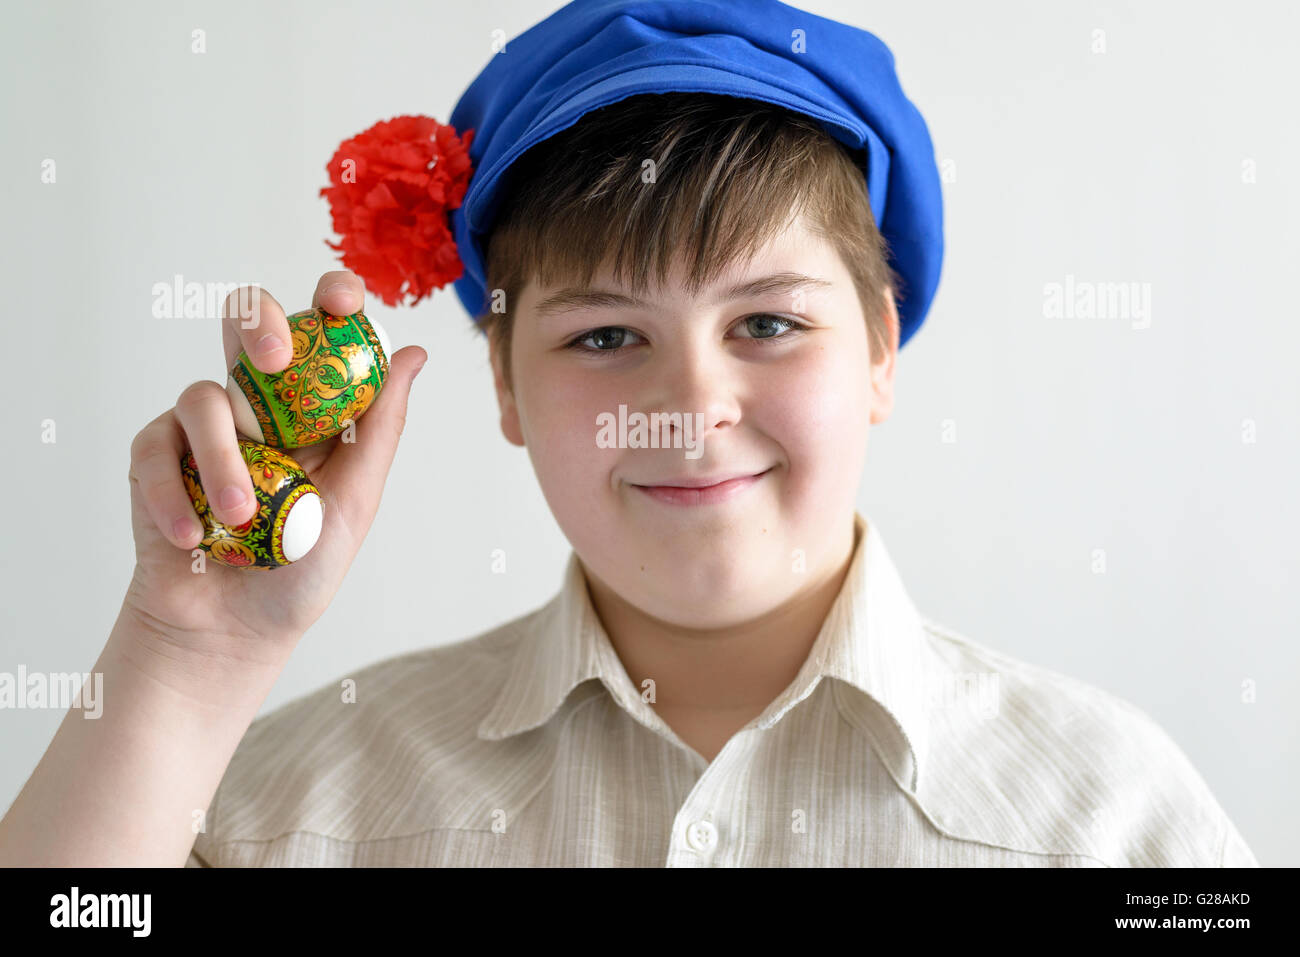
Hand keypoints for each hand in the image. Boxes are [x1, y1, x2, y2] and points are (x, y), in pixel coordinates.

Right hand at [123, 271, 426, 660]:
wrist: (231, 634)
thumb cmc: (300, 571)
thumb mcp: (356, 503)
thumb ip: (381, 428)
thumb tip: (415, 354)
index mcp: (312, 408)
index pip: (321, 332)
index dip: (331, 299)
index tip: (340, 301)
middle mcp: (258, 405)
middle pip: (248, 322)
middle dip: (260, 325)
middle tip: (273, 361)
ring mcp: (204, 428)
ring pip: (205, 394)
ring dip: (224, 458)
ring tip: (241, 519)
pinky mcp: (155, 456)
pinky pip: (156, 443)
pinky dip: (172, 492)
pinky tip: (190, 537)